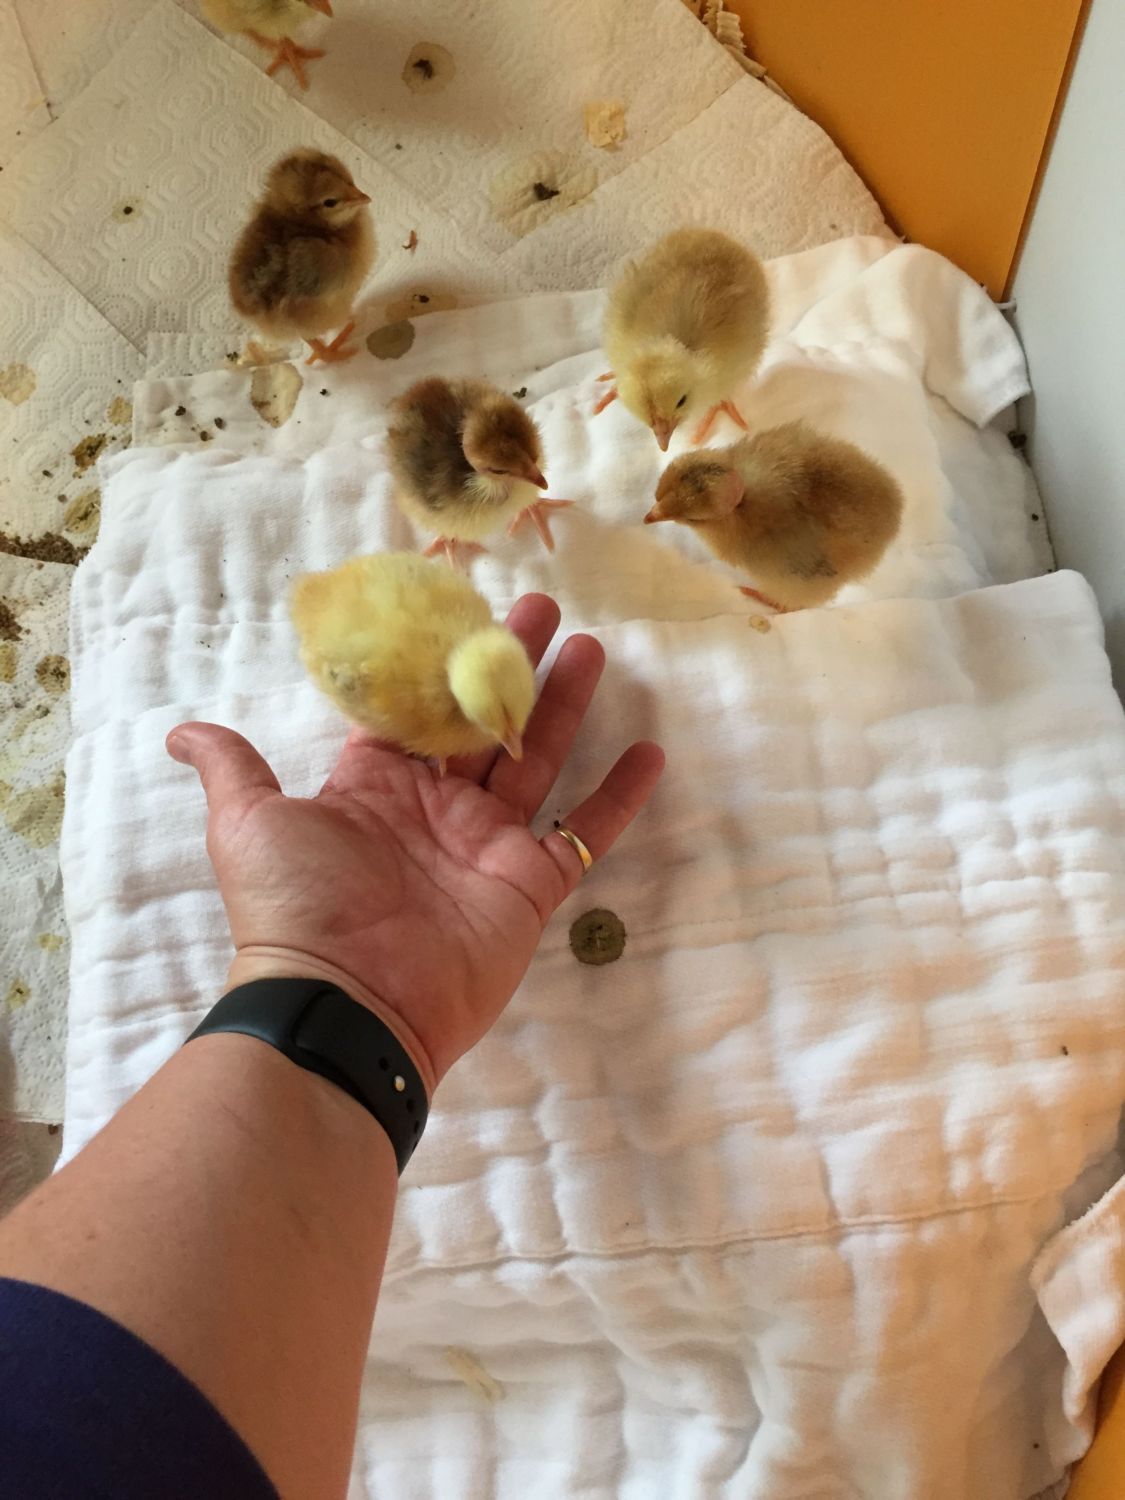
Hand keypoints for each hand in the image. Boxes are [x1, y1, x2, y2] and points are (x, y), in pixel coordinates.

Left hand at [166, 595, 663, 1091]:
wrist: (346, 1000)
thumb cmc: (296, 906)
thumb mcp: (249, 822)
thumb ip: (231, 766)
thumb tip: (178, 733)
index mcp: (376, 787)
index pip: (418, 711)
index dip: (440, 662)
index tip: (469, 608)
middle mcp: (436, 809)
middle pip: (483, 723)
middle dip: (511, 665)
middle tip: (544, 608)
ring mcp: (488, 846)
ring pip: (538, 760)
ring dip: (565, 706)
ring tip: (594, 649)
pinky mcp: (530, 886)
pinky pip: (583, 834)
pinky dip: (617, 797)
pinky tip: (650, 752)